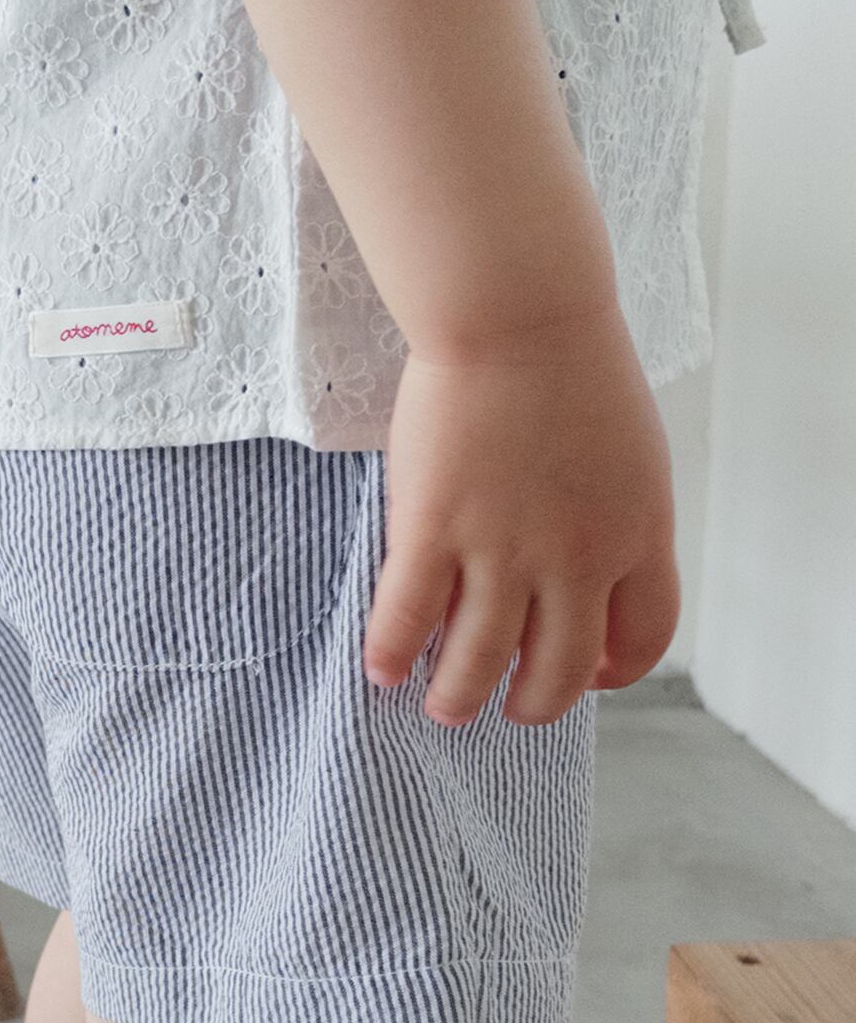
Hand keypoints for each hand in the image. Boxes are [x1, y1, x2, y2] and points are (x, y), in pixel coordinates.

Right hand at [363, 300, 680, 725]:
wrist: (517, 312)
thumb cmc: (571, 366)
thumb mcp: (630, 456)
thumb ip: (616, 522)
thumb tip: (582, 577)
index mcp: (637, 534)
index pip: (642, 639)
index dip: (613, 672)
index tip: (586, 676)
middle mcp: (577, 556)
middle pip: (562, 670)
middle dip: (532, 706)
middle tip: (506, 710)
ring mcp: (503, 548)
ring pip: (481, 662)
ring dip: (459, 697)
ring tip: (442, 707)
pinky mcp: (433, 529)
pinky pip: (408, 618)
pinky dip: (392, 653)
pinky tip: (381, 667)